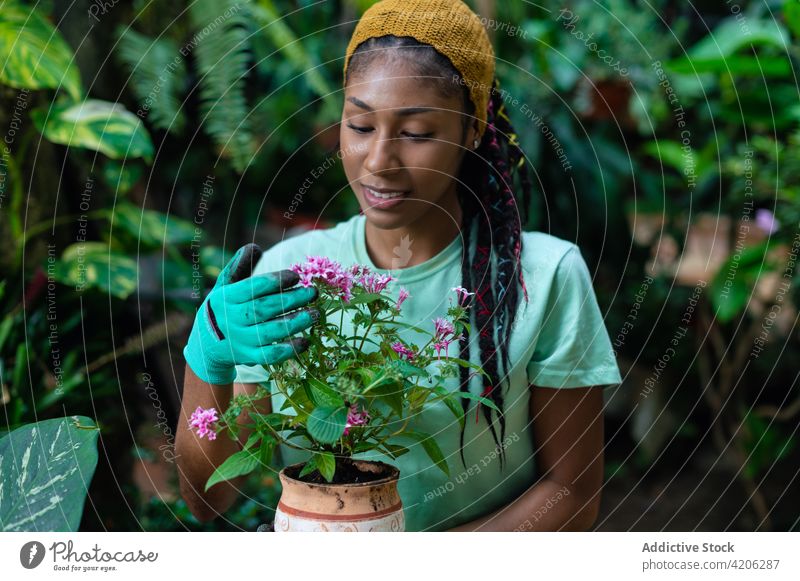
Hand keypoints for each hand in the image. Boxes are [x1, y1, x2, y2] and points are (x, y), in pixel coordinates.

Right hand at [183, 243, 318, 383]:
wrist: (206, 344)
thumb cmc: (223, 307)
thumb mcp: (225, 285)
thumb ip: (239, 266)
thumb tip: (254, 247)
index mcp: (227, 298)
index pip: (254, 287)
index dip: (277, 281)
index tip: (296, 276)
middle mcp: (233, 319)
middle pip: (265, 308)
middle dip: (292, 300)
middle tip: (313, 293)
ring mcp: (241, 340)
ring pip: (271, 331)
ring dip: (296, 323)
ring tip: (315, 314)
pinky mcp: (249, 357)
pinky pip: (271, 355)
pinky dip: (289, 349)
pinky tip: (306, 341)